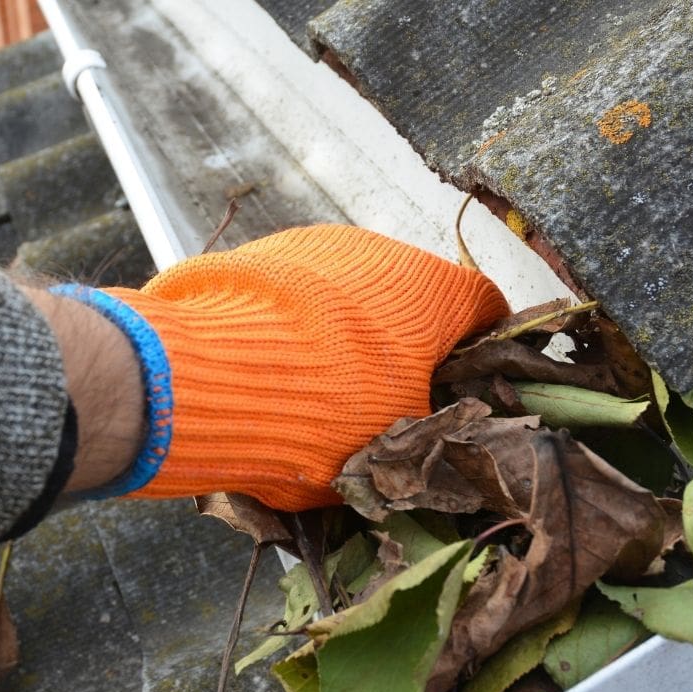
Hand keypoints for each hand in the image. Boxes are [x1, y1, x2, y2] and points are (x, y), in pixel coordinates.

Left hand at [100, 224, 508, 510]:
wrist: (205, 377)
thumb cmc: (324, 415)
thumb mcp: (393, 447)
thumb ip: (425, 432)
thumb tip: (432, 439)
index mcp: (435, 293)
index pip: (487, 309)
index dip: (484, 352)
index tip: (469, 387)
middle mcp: (383, 251)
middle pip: (413, 301)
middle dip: (406, 348)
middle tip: (386, 405)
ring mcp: (316, 245)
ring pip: (350, 295)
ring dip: (347, 336)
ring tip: (316, 393)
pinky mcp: (258, 254)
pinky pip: (294, 294)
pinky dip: (294, 327)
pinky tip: (270, 370)